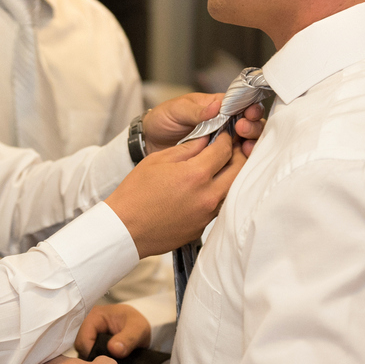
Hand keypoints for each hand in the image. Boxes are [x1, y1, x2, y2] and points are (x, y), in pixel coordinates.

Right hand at [75, 304, 149, 357]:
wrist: (139, 330)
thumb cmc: (137, 324)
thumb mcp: (138, 329)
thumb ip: (128, 338)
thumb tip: (114, 350)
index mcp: (94, 316)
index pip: (83, 338)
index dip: (91, 352)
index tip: (105, 363)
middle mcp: (86, 325)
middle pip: (80, 347)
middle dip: (92, 358)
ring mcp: (87, 336)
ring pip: (82, 353)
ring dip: (93, 361)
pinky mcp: (90, 345)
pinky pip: (86, 356)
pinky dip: (94, 363)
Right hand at [106, 133, 245, 258]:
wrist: (125, 228)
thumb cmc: (136, 193)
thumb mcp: (158, 160)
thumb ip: (187, 148)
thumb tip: (206, 138)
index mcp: (195, 174)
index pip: (224, 150)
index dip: (226, 138)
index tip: (224, 135)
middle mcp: (207, 196)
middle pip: (239, 170)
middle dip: (236, 155)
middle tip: (228, 148)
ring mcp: (207, 214)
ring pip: (233, 189)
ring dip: (231, 175)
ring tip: (220, 167)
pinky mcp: (202, 227)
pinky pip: (219, 206)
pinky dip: (218, 193)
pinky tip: (205, 188)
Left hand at [143, 94, 265, 154]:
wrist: (148, 143)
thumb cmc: (162, 120)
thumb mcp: (176, 110)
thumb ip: (196, 111)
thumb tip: (216, 107)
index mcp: (217, 105)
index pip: (242, 103)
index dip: (250, 108)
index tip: (248, 114)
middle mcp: (224, 122)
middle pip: (251, 123)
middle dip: (253, 126)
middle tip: (242, 130)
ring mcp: (223, 142)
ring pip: (247, 141)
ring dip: (251, 143)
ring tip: (245, 147)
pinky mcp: (219, 159)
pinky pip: (235, 159)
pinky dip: (242, 160)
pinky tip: (241, 162)